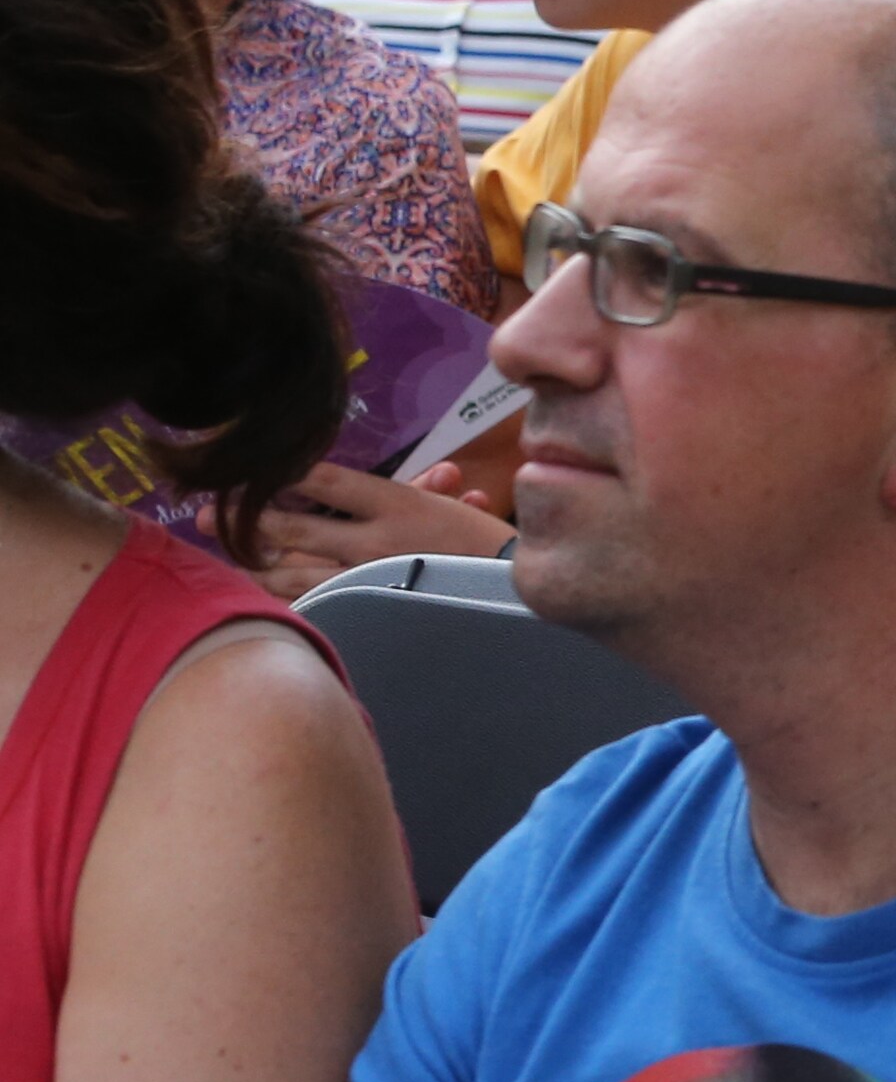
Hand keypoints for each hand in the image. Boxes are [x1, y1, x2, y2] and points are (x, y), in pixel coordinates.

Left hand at [247, 461, 512, 599]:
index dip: (282, 473)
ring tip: (223, 558)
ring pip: (292, 571)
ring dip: (252, 565)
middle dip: (245, 519)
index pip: (325, 479)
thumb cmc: (486, 549)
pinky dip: (281, 599)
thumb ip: (431, 487)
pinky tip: (258, 597)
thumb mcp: (458, 508)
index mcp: (395, 503)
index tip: (250, 469)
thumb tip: (431, 471)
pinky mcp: (364, 612)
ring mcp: (363, 580)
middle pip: (293, 526)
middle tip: (203, 515)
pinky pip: (311, 605)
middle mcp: (372, 540)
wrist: (507, 597)